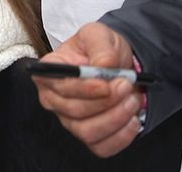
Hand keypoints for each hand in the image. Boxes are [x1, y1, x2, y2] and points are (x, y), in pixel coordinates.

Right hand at [32, 22, 142, 157]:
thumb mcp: (99, 34)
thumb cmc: (100, 49)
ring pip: (87, 131)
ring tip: (132, 100)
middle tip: (127, 85)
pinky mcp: (87, 136)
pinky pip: (101, 147)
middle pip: (74, 110)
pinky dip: (121, 137)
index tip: (106, 85)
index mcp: (48, 72)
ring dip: (115, 118)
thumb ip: (100, 47)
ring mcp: (69, 120)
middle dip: (106, 101)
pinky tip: (132, 119)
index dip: (83, 89)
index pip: (59, 86)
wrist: (117, 65)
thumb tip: (103, 66)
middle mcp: (53, 99)